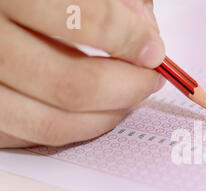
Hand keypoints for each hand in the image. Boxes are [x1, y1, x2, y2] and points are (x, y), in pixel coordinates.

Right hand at [0, 0, 164, 147]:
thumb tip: (145, 30)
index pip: (79, 19)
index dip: (130, 39)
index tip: (153, 51)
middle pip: (71, 85)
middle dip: (127, 88)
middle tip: (149, 80)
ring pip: (53, 123)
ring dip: (106, 117)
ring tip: (128, 98)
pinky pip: (34, 137)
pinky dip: (75, 128)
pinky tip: (94, 110)